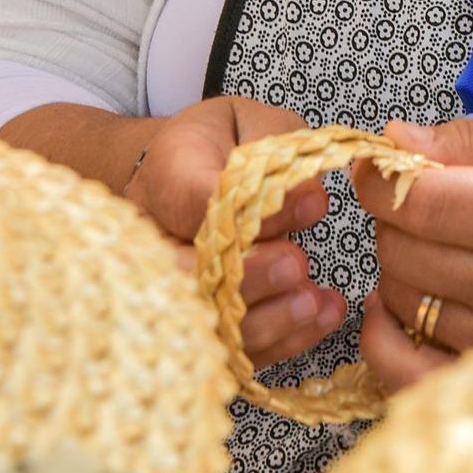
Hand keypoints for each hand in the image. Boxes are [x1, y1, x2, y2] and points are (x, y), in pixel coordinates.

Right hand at [125, 95, 346, 365]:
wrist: (185, 168)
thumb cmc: (227, 142)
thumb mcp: (254, 124)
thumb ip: (279, 151)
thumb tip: (311, 201)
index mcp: (167, 173)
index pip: (194, 201)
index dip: (249, 214)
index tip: (310, 207)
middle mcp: (153, 238)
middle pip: (187, 276)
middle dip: (248, 279)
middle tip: (299, 265)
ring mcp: (169, 286)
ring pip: (204, 323)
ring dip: (266, 321)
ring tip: (316, 302)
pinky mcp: (197, 320)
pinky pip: (229, 348)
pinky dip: (278, 342)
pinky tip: (319, 318)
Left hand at [354, 114, 472, 393]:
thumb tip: (399, 139)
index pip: (424, 202)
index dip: (382, 177)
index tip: (378, 163)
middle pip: (403, 250)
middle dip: (394, 215)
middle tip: (423, 199)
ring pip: (401, 299)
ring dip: (398, 264)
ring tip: (435, 243)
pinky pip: (408, 371)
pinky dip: (386, 336)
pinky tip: (398, 303)